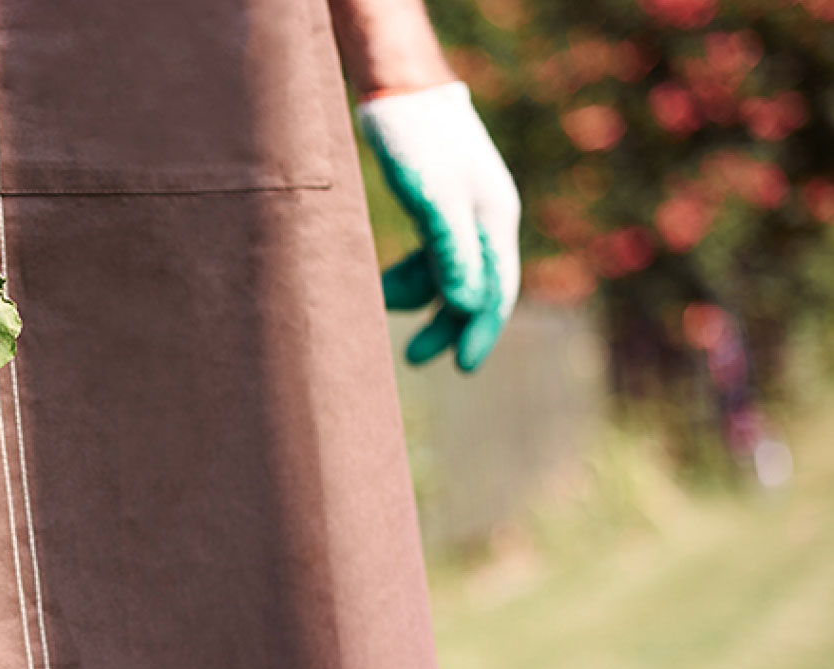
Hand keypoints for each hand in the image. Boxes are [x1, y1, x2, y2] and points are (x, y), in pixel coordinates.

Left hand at [359, 82, 520, 372]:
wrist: (399, 89)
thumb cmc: (416, 142)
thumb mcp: (432, 200)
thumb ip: (450, 253)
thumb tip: (463, 307)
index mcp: (493, 220)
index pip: (496, 291)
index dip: (479, 332)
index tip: (463, 369)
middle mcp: (486, 219)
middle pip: (474, 287)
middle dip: (446, 325)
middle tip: (414, 358)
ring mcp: (463, 211)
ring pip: (448, 272)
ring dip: (420, 297)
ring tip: (382, 305)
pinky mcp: (437, 204)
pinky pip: (431, 253)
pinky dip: (411, 272)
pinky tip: (383, 283)